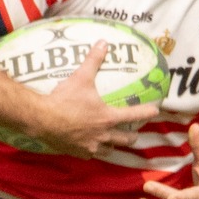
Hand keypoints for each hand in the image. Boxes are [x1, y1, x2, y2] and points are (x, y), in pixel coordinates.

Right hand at [27, 41, 158, 156]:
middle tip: (134, 134)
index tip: (155, 111)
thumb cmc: (64, 99)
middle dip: (132, 137)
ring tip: (113, 142)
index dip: (147, 112)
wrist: (42, 119)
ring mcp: (91, 146)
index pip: (134, 115)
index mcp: (107, 117)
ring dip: (113, 146)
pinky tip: (89, 148)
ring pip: (109, 151)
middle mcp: (103, 135)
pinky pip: (90, 155)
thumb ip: (93, 60)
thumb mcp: (81, 77)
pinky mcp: (78, 153)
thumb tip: (104, 43)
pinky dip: (92, 151)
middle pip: (125, 140)